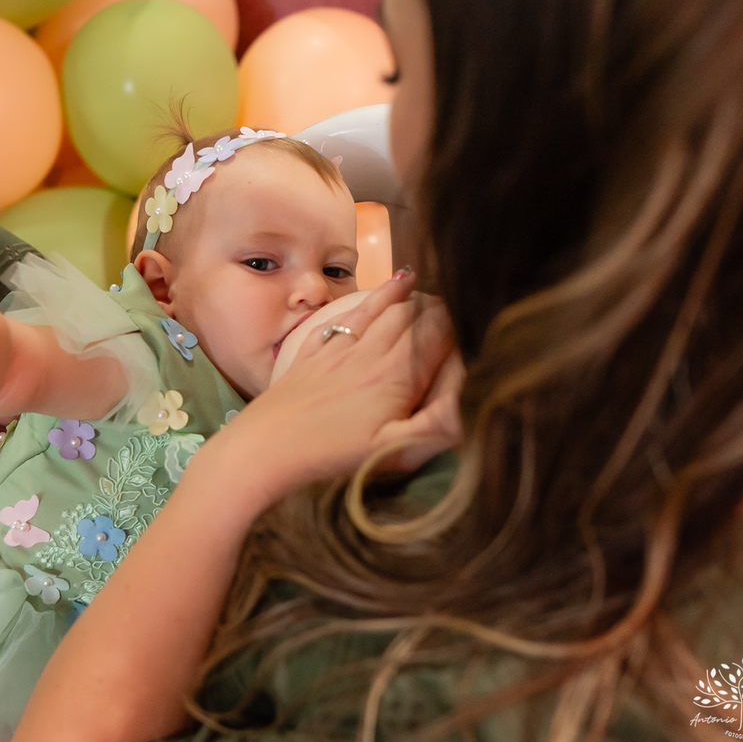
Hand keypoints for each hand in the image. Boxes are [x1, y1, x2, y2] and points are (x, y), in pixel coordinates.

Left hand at [210, 270, 457, 509]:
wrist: (266, 449)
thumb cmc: (332, 457)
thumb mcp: (393, 453)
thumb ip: (436, 428)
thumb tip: (468, 404)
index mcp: (396, 376)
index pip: (438, 335)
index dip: (461, 324)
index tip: (477, 320)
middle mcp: (370, 353)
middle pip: (410, 316)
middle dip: (436, 306)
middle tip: (455, 301)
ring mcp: (338, 350)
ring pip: (379, 310)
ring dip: (404, 296)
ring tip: (422, 284)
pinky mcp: (312, 354)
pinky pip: (345, 316)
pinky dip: (368, 301)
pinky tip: (378, 293)